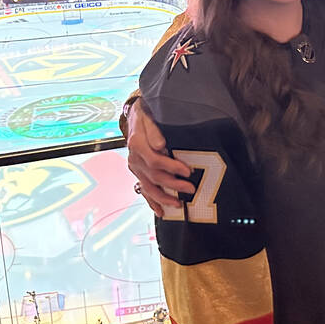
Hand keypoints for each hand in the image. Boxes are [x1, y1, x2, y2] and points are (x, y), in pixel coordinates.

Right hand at [125, 101, 191, 216]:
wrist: (135, 114)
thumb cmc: (146, 113)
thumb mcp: (149, 115)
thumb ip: (154, 130)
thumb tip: (161, 145)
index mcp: (137, 144)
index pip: (155, 160)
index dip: (172, 167)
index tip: (188, 171)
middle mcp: (134, 158)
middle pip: (154, 176)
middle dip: (173, 185)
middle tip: (190, 189)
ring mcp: (135, 167)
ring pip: (148, 186)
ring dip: (163, 198)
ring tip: (178, 205)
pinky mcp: (137, 172)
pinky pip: (143, 189)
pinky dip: (151, 201)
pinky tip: (160, 210)